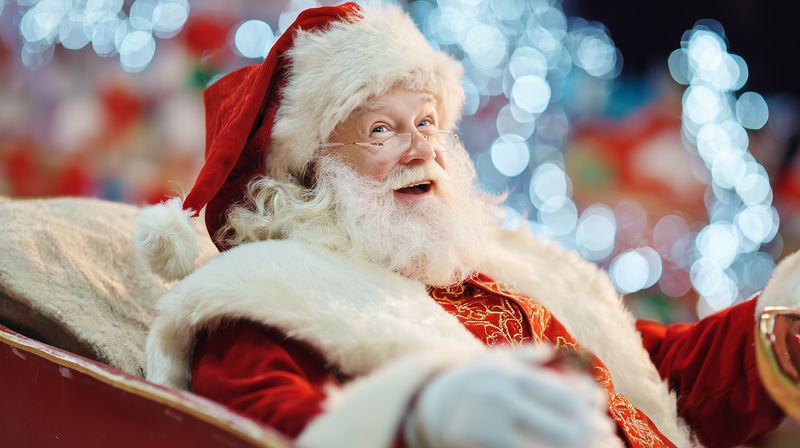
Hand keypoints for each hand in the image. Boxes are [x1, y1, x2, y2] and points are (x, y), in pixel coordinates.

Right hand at [405, 346, 615, 447]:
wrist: (428, 403)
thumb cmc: (472, 381)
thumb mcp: (495, 361)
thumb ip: (525, 356)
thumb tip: (552, 352)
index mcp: (511, 376)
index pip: (563, 395)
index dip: (588, 412)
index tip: (604, 423)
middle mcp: (502, 397)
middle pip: (560, 425)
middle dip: (588, 438)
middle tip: (606, 444)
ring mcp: (491, 423)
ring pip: (546, 447)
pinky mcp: (481, 442)